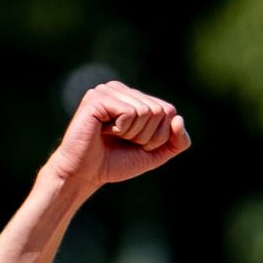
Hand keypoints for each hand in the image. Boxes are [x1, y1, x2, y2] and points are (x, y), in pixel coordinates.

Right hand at [44, 82, 190, 192]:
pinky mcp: (97, 97)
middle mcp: (121, 89)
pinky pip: (129, 113)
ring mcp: (108, 90)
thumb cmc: (114, 163)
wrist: (84, 174)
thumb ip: (176, 141)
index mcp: (134, 97)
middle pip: (159, 111)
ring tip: (113, 136)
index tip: (135, 144)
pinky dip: (121, 130)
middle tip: (123, 142)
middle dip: (146, 136)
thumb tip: (178, 119)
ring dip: (133, 134)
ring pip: (145, 111)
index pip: (169, 111)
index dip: (158, 136)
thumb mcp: (153, 154)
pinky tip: (103, 131)